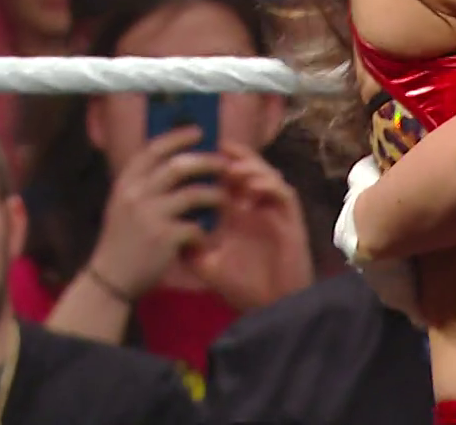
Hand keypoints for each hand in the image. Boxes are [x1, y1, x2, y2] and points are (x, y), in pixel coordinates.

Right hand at [87, 128, 226, 299]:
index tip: (199, 131)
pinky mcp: (164, 237)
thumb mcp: (124, 206)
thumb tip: (178, 162)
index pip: (153, 150)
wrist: (110, 279)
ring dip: (216, 195)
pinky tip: (207, 238)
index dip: (177, 137)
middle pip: (180, 166)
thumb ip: (145, 186)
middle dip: (208, 162)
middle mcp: (135, 195)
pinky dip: (206, 231)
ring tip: (225, 200)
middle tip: (225, 164)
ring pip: (195, 193)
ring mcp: (149, 215)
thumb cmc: (123, 241)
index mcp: (125, 184)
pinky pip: (197, 226)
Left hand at [186, 144, 314, 312]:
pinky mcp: (291, 220)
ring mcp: (275, 212)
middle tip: (216, 148)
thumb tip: (165, 228)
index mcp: (237, 215)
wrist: (270, 306)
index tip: (195, 155)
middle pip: (248, 170)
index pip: (227, 181)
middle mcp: (256, 208)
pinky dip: (269, 185)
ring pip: (267, 175)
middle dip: (234, 157)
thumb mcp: (207, 265)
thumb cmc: (243, 287)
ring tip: (231, 167)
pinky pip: (283, 194)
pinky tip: (251, 187)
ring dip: (251, 168)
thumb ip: (189, 246)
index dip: (214, 165)